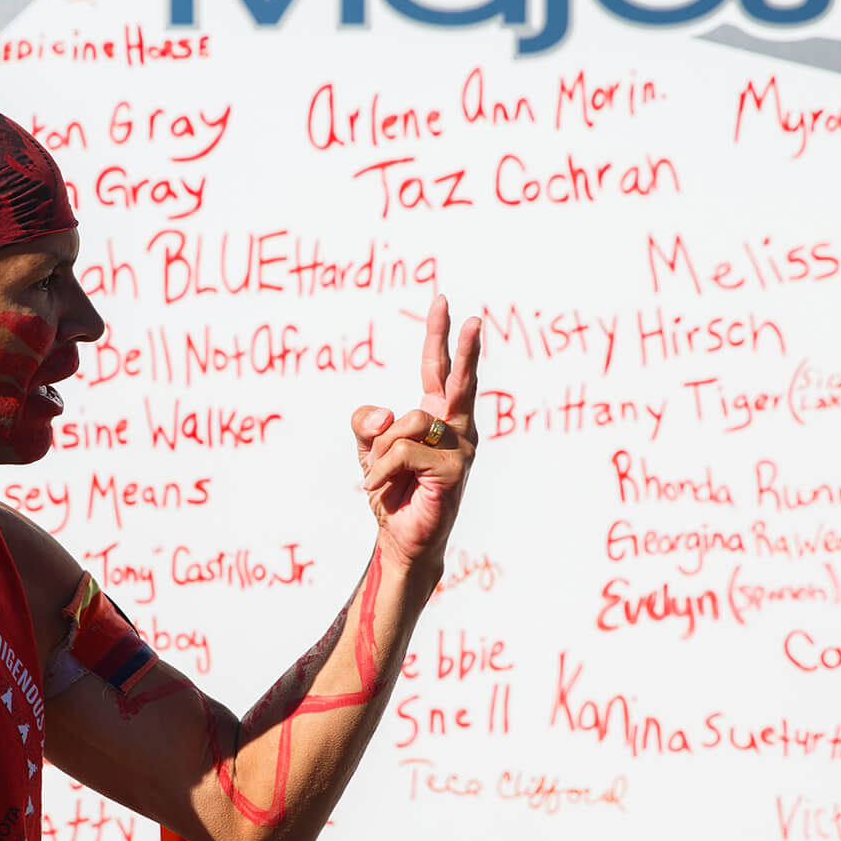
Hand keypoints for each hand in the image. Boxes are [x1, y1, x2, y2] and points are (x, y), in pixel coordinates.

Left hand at [351, 294, 480, 571]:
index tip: (443, 301)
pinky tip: (379, 487)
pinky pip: (404, 451)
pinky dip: (383, 468)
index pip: (438, 369)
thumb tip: (384, 412)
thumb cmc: (392, 492)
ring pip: (409, 422)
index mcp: (438, 417)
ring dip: (383, 450)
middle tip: (471, 317)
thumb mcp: (370, 450)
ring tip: (379, 477)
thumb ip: (368, 424)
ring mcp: (460, 449)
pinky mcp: (454, 469)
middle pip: (458, 379)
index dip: (439, 336)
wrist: (401, 538)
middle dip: (463, 347)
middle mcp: (456, 428)